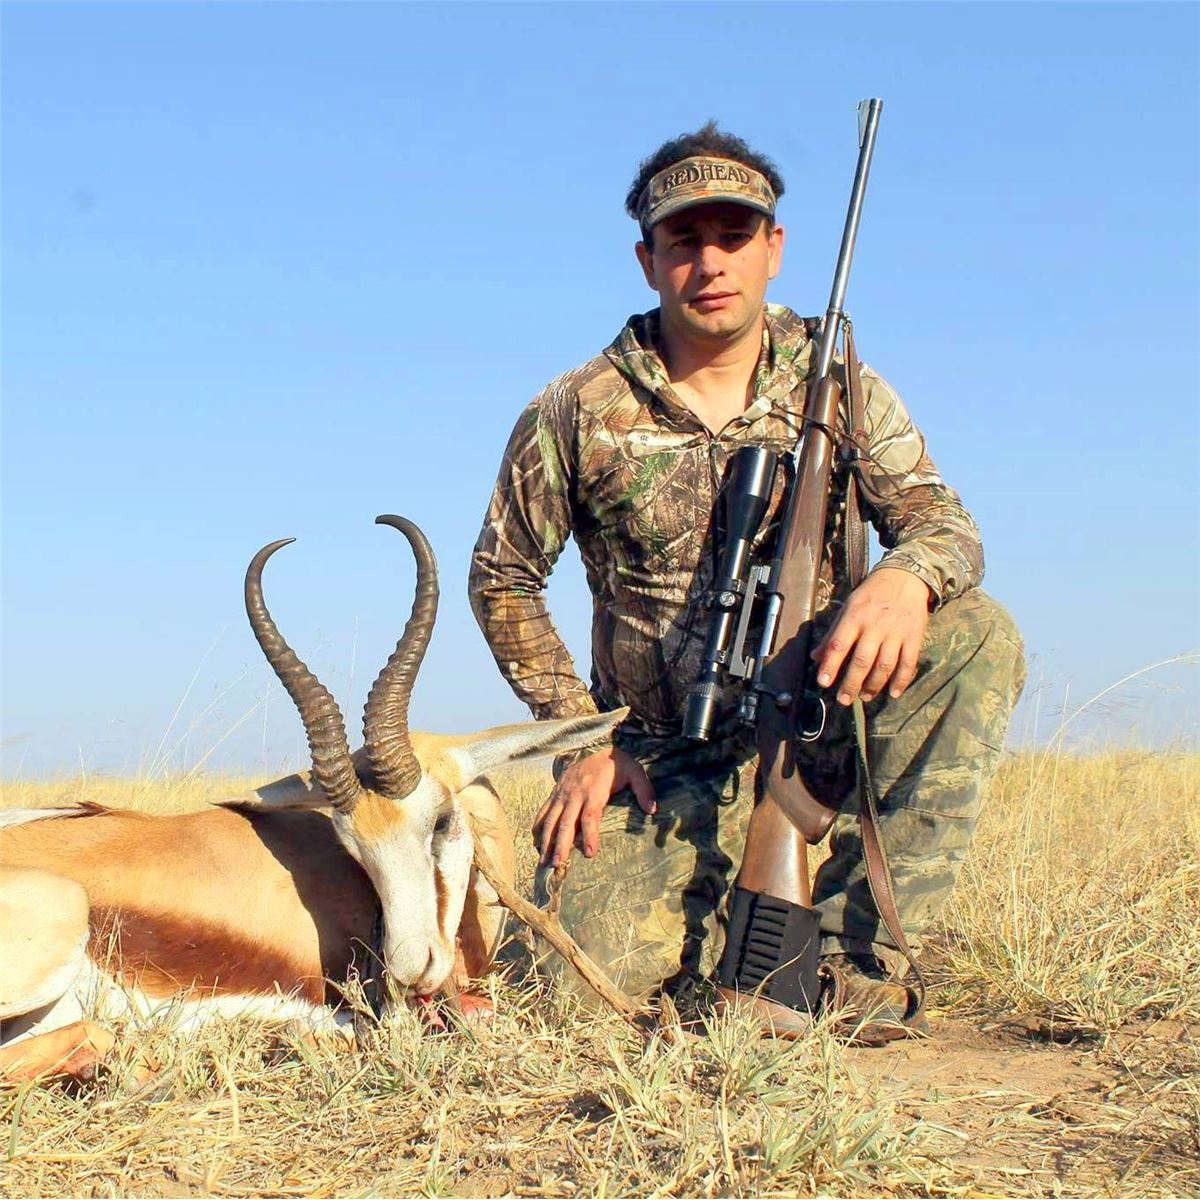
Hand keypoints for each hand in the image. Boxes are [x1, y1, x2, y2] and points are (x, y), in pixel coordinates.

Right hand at [532, 746, 656, 866]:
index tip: (589, 854)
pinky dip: (538, 828)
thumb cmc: (617, 764)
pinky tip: (536, 845)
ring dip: (546, 841)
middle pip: (566, 822)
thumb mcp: (635, 771)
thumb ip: (644, 789)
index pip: (590, 816)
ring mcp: (561, 794)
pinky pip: (543, 812)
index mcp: (594, 791)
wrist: (596, 747)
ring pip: (550, 819)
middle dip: (561, 844)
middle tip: (558, 864)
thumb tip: (652, 809)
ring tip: (545, 861)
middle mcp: (574, 794)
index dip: (589, 835)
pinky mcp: (555, 793)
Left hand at [810, 567, 932, 705]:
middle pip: (862, 660)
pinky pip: (908, 663)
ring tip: (864, 697)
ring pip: (884, 665)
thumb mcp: (847, 608)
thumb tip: (815, 657)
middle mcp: (875, 626)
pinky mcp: (914, 637)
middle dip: (851, 683)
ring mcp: (896, 633)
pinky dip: (901, 681)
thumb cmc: (871, 595)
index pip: (839, 644)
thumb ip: (832, 634)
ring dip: (874, 685)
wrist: (905, 578)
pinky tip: (893, 693)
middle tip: (843, 700)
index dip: (830, 665)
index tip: (823, 683)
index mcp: (854, 617)